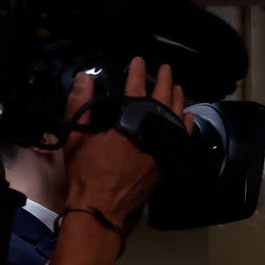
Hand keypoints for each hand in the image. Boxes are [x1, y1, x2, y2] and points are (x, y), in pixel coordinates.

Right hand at [63, 57, 193, 230]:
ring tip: (177, 87)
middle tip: (165, 69)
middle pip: (162, 99)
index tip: (139, 60)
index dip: (137, 72)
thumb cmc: (86, 170)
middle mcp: (151, 131)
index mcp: (128, 120)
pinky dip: (186, 125)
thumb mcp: (77, 134)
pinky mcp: (169, 162)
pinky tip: (187, 116)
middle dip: (164, 81)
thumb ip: (80, 103)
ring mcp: (164, 147)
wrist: (103, 204)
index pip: (135, 88)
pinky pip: (183, 138)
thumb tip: (85, 77)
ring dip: (177, 99)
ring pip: (176, 117)